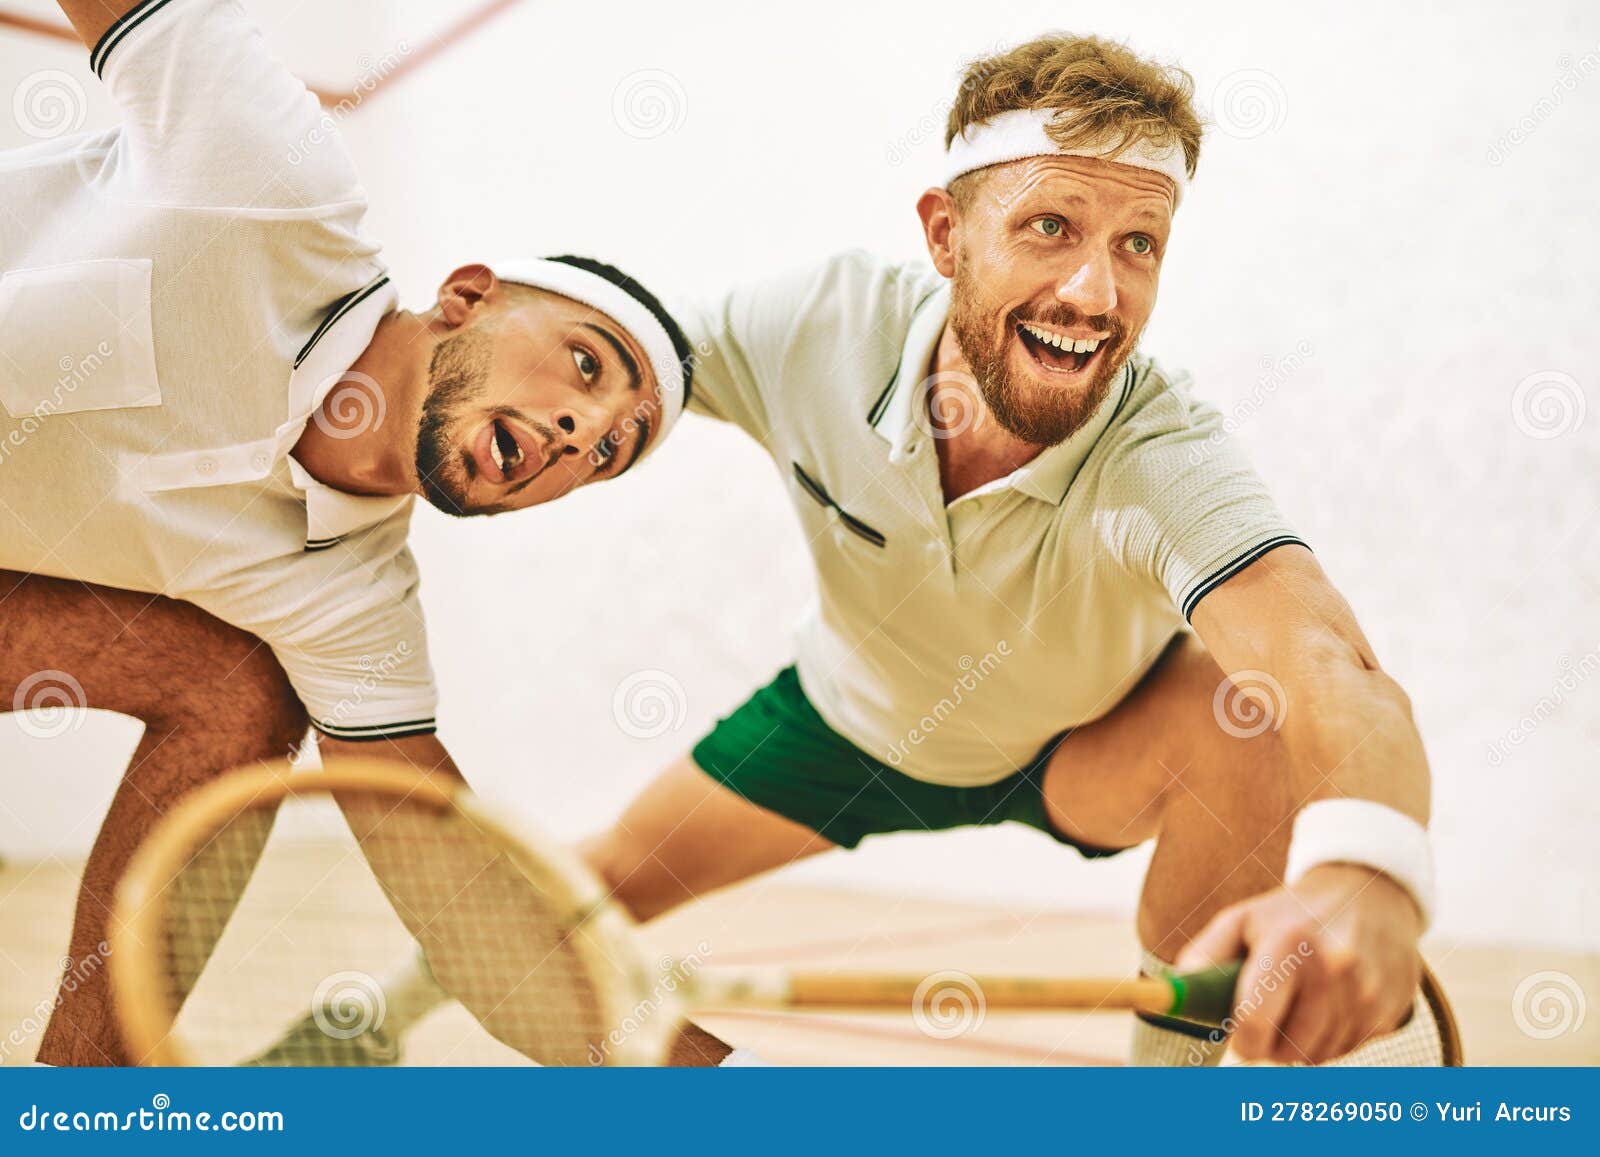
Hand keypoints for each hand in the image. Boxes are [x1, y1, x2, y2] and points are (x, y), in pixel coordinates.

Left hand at [1176, 863, 1422, 1063]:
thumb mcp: (1242, 919)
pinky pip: (1346, 1049)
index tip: (1236, 1037)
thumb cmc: (1292, 913)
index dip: (1239, 1039)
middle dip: (1269, 1043)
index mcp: (1289, 943)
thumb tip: (1177, 997)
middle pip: (1286, 1048)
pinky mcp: (1390, 1009)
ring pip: (1316, 1055)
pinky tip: (1330, 1004)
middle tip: (1267, 1018)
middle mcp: (1333, 968)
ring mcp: (1366, 992)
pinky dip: (1330, 1038)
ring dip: (1300, 1042)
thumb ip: (1204, 956)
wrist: (1371, 893)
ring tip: (1299, 1003)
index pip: (1253, 1018)